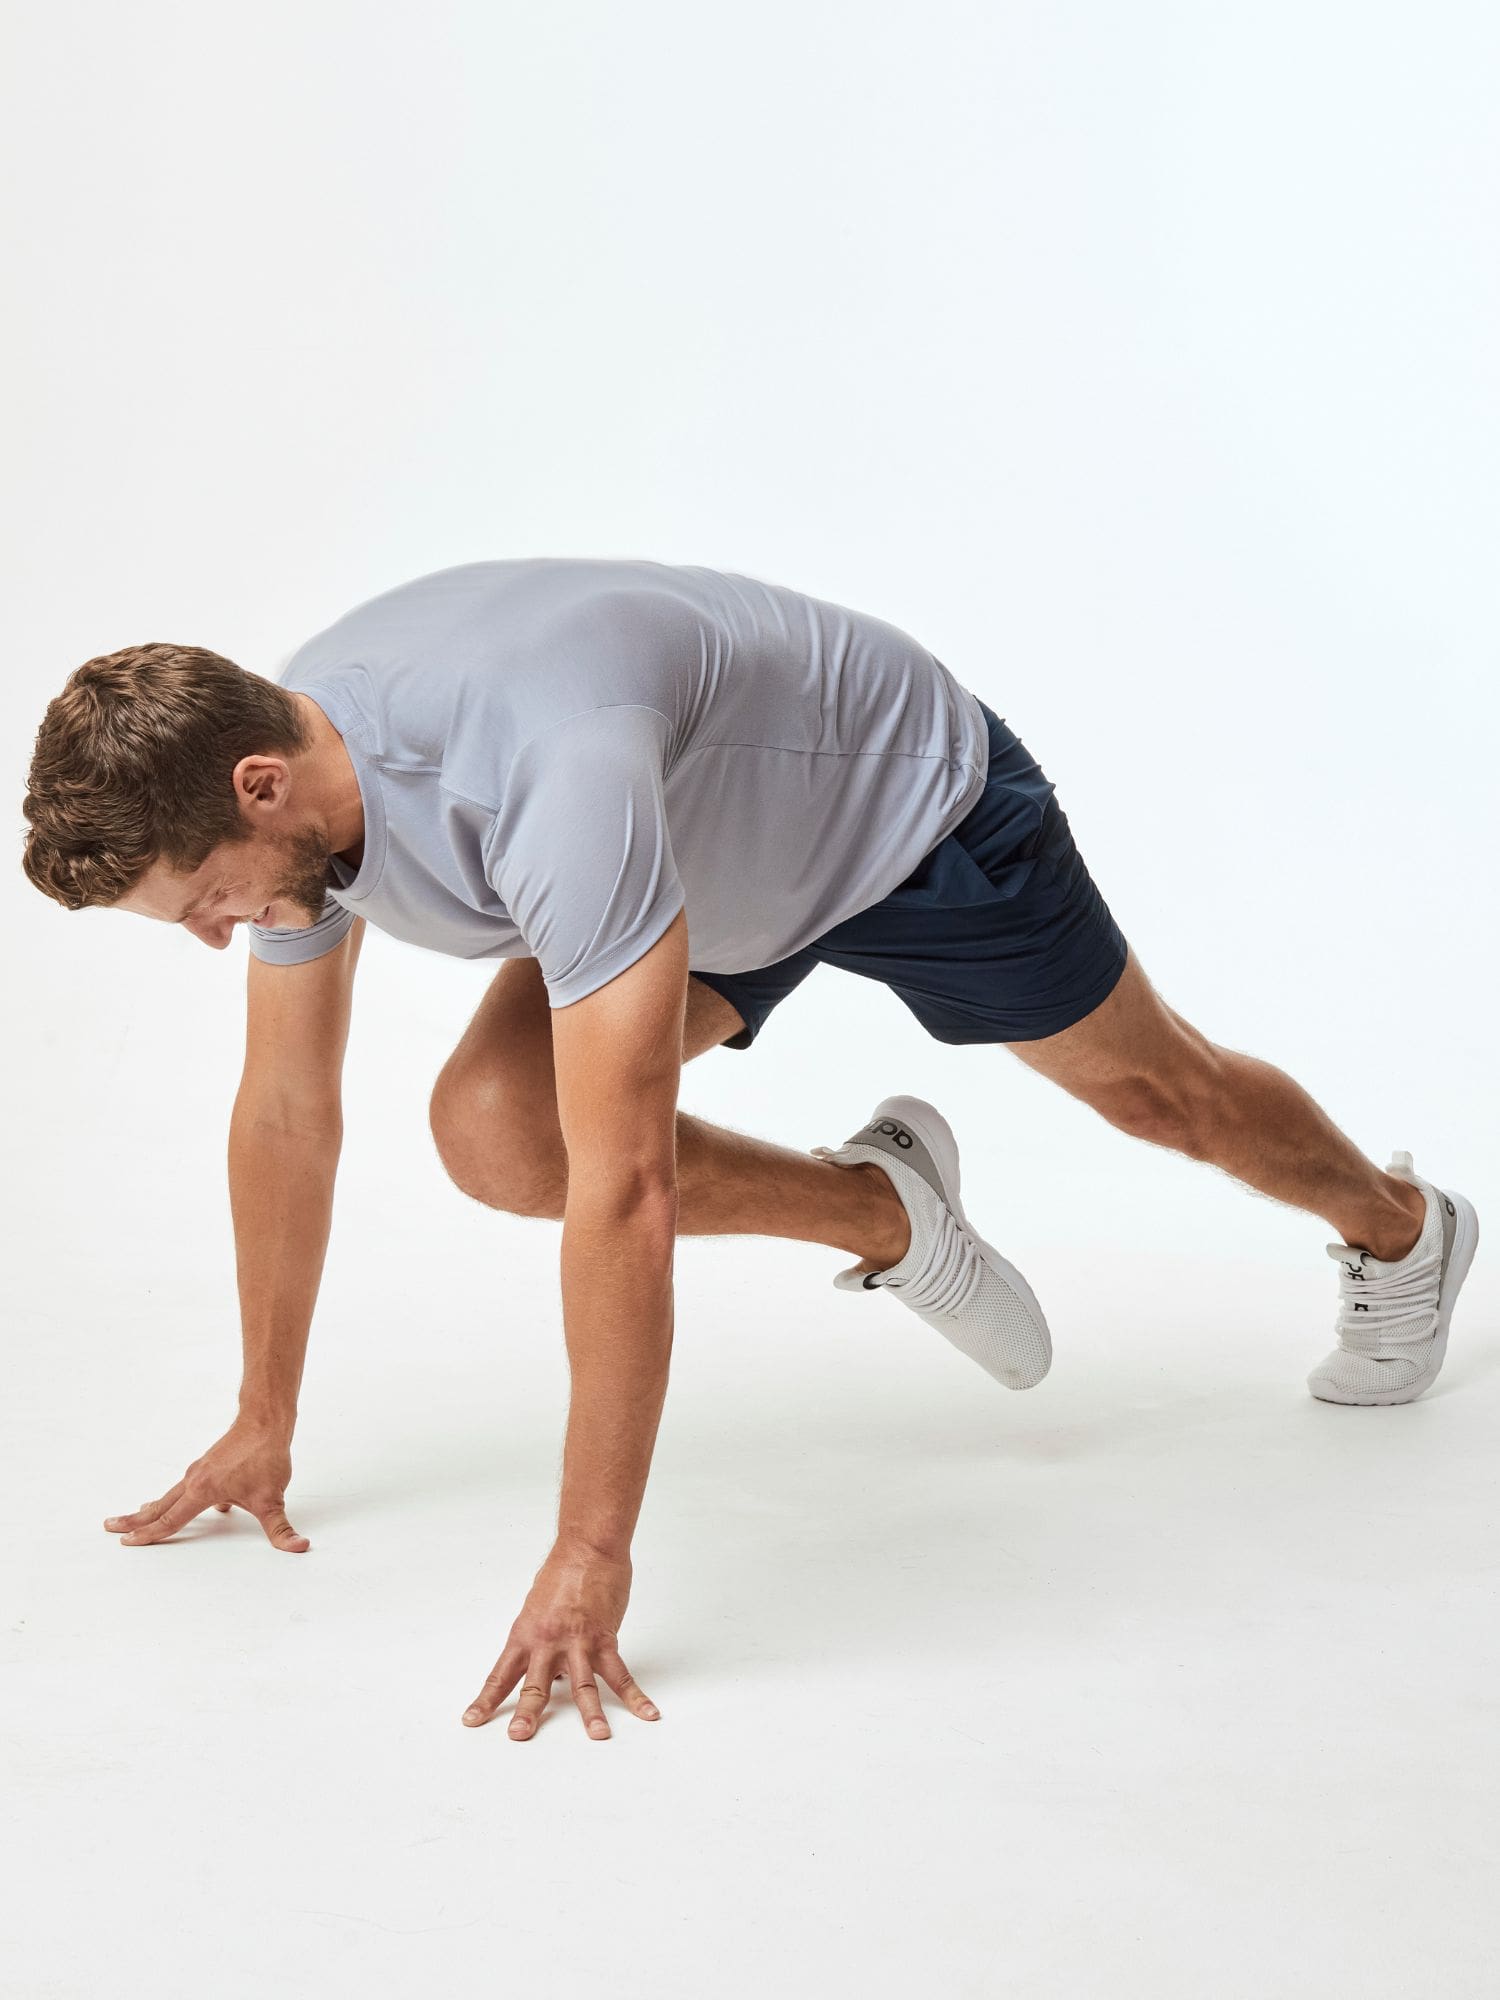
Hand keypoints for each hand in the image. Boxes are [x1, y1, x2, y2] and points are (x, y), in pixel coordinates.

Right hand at [102, 1419, 308, 1551]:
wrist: (267, 1420)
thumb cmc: (266, 1456)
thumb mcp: (273, 1499)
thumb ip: (282, 1529)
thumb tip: (299, 1547)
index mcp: (202, 1491)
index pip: (170, 1520)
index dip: (150, 1535)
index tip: (127, 1542)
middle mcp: (195, 1479)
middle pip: (159, 1505)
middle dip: (135, 1519)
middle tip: (109, 1525)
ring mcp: (201, 1469)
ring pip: (171, 1493)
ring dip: (153, 1506)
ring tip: (138, 1513)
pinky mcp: (210, 1463)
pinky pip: (187, 1485)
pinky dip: (177, 1496)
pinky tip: (187, 1501)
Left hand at [462, 1540, 659, 1740]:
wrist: (587, 1549)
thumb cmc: (561, 1573)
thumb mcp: (538, 1608)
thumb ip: (540, 1642)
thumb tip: (552, 1672)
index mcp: (525, 1635)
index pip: (501, 1674)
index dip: (486, 1700)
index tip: (472, 1721)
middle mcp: (547, 1643)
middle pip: (535, 1686)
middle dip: (528, 1714)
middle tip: (520, 1736)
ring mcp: (577, 1643)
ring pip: (582, 1686)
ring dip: (591, 1714)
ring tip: (598, 1736)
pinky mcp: (605, 1639)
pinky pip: (621, 1673)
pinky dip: (635, 1695)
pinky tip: (647, 1712)